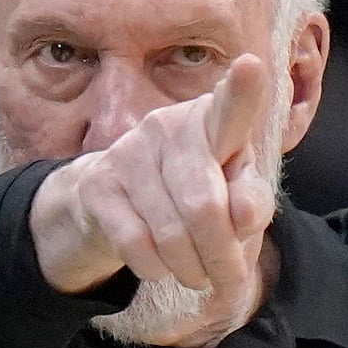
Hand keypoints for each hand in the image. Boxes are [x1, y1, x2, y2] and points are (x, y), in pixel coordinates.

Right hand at [29, 54, 275, 303]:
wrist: (108, 207)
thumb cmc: (189, 195)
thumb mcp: (231, 197)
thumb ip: (250, 203)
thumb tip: (243, 215)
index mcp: (210, 123)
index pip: (229, 110)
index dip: (240, 92)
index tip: (251, 66)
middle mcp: (167, 126)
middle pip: (204, 206)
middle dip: (222, 256)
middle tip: (230, 280)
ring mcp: (128, 152)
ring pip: (171, 231)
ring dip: (191, 269)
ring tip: (197, 276)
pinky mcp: (96, 185)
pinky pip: (136, 243)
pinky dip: (156, 268)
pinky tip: (160, 267)